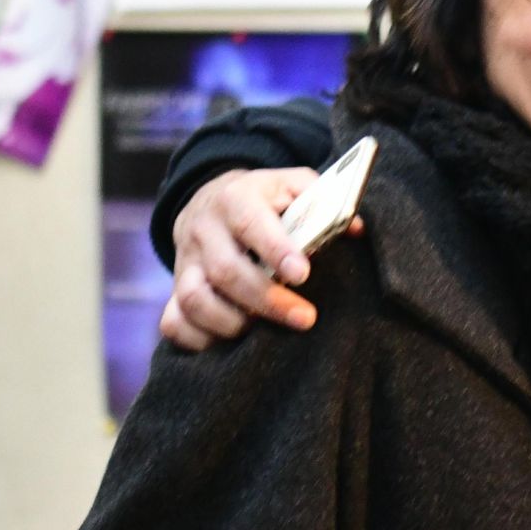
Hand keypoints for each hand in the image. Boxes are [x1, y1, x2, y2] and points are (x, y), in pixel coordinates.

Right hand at [159, 168, 360, 349]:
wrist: (210, 200)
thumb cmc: (266, 198)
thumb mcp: (292, 184)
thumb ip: (323, 199)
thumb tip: (357, 228)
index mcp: (236, 199)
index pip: (251, 223)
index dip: (275, 250)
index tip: (302, 275)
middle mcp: (204, 231)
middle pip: (226, 271)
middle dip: (267, 300)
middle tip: (305, 318)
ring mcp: (184, 263)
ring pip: (194, 299)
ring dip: (232, 322)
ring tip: (265, 334)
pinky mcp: (175, 290)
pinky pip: (173, 322)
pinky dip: (198, 339)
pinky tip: (229, 345)